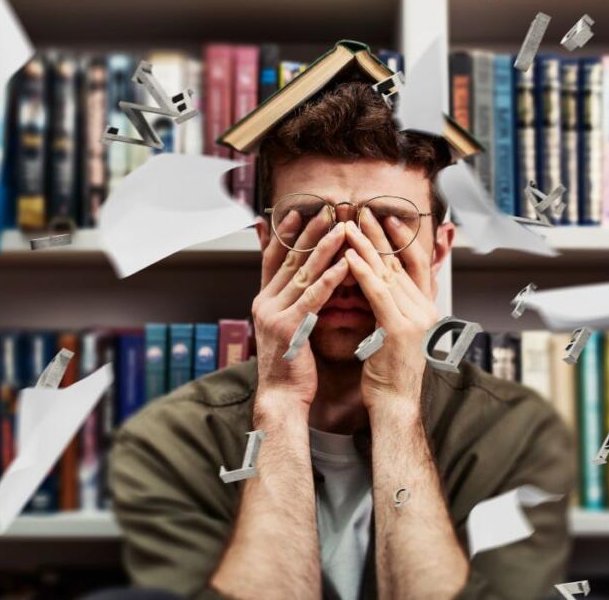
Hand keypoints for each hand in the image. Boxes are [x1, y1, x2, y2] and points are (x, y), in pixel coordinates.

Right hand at [252, 211, 348, 413]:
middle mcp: (265, 302)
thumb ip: (293, 305)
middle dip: (308, 233)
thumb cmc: (290, 366)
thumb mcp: (286, 329)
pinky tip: (345, 264)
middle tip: (326, 210)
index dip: (284, 235)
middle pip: (289, 260)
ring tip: (340, 228)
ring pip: (302, 273)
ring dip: (323, 248)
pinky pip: (314, 297)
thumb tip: (304, 287)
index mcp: (263, 301)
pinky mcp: (289, 327)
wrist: (281, 397)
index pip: (273, 259)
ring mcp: (274, 313)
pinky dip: (330, 279)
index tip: (296, 212)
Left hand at [342, 216, 437, 414]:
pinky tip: (349, 256)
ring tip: (349, 226)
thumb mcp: (397, 337)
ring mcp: (415, 318)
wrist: (398, 406)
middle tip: (363, 212)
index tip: (387, 220)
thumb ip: (393, 312)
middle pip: (400, 263)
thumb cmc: (393, 377)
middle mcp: (425, 309)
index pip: (415, 266)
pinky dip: (363, 272)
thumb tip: (380, 293)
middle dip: (380, 236)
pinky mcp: (399, 328)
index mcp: (426, 310)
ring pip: (388, 273)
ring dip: (366, 246)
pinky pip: (377, 292)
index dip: (401, 241)